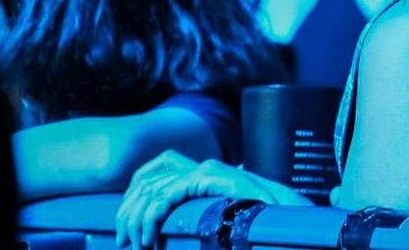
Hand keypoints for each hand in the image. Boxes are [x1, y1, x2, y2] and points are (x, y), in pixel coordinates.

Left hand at [115, 151, 293, 249]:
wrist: (284, 217)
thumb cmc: (253, 222)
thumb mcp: (214, 217)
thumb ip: (192, 215)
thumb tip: (159, 231)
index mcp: (198, 174)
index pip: (150, 174)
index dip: (130, 202)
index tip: (126, 232)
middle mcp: (199, 166)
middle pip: (145, 182)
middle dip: (126, 214)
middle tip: (124, 242)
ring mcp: (203, 169)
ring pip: (151, 190)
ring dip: (136, 221)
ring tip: (138, 245)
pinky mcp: (207, 177)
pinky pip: (165, 196)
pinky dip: (150, 219)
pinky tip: (150, 239)